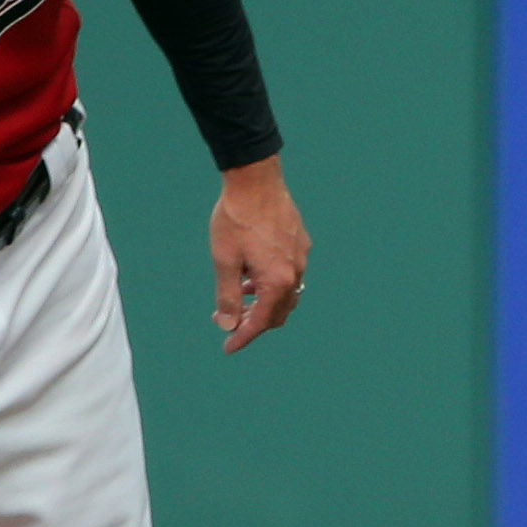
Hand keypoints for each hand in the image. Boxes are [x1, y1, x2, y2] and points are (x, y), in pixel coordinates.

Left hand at [211, 155, 309, 354]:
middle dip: (254, 321)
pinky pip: (290, 273)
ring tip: (241, 291)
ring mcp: (301, 257)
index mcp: (277, 281)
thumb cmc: (236, 218)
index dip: (242, 337)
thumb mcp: (224, 260)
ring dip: (264, 301)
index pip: (260, 322)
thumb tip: (228, 325)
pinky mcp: (300, 242)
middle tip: (230, 319)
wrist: (256, 179)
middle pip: (278, 312)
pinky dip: (272, 282)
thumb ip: (228, 296)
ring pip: (286, 293)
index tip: (228, 347)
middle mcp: (295, 272)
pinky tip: (253, 269)